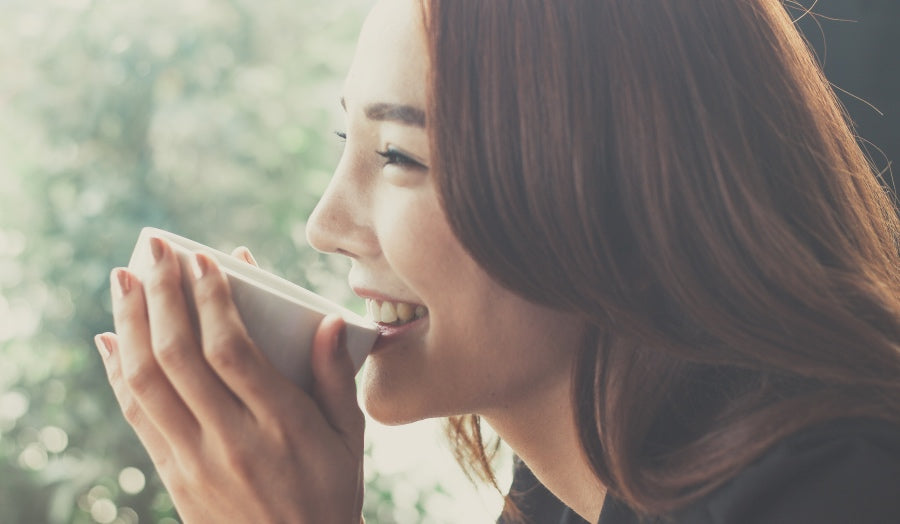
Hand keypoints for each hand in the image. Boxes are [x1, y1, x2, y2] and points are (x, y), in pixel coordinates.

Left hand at [94, 238, 363, 523]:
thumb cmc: (331, 492)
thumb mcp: (349, 438)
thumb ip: (335, 379)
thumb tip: (329, 319)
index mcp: (283, 426)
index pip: (231, 350)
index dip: (211, 299)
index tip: (202, 259)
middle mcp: (232, 441)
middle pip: (178, 357)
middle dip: (162, 294)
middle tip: (154, 250)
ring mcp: (195, 461)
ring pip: (146, 382)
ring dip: (129, 324)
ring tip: (123, 279)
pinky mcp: (173, 476)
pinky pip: (136, 416)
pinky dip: (117, 372)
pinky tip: (110, 338)